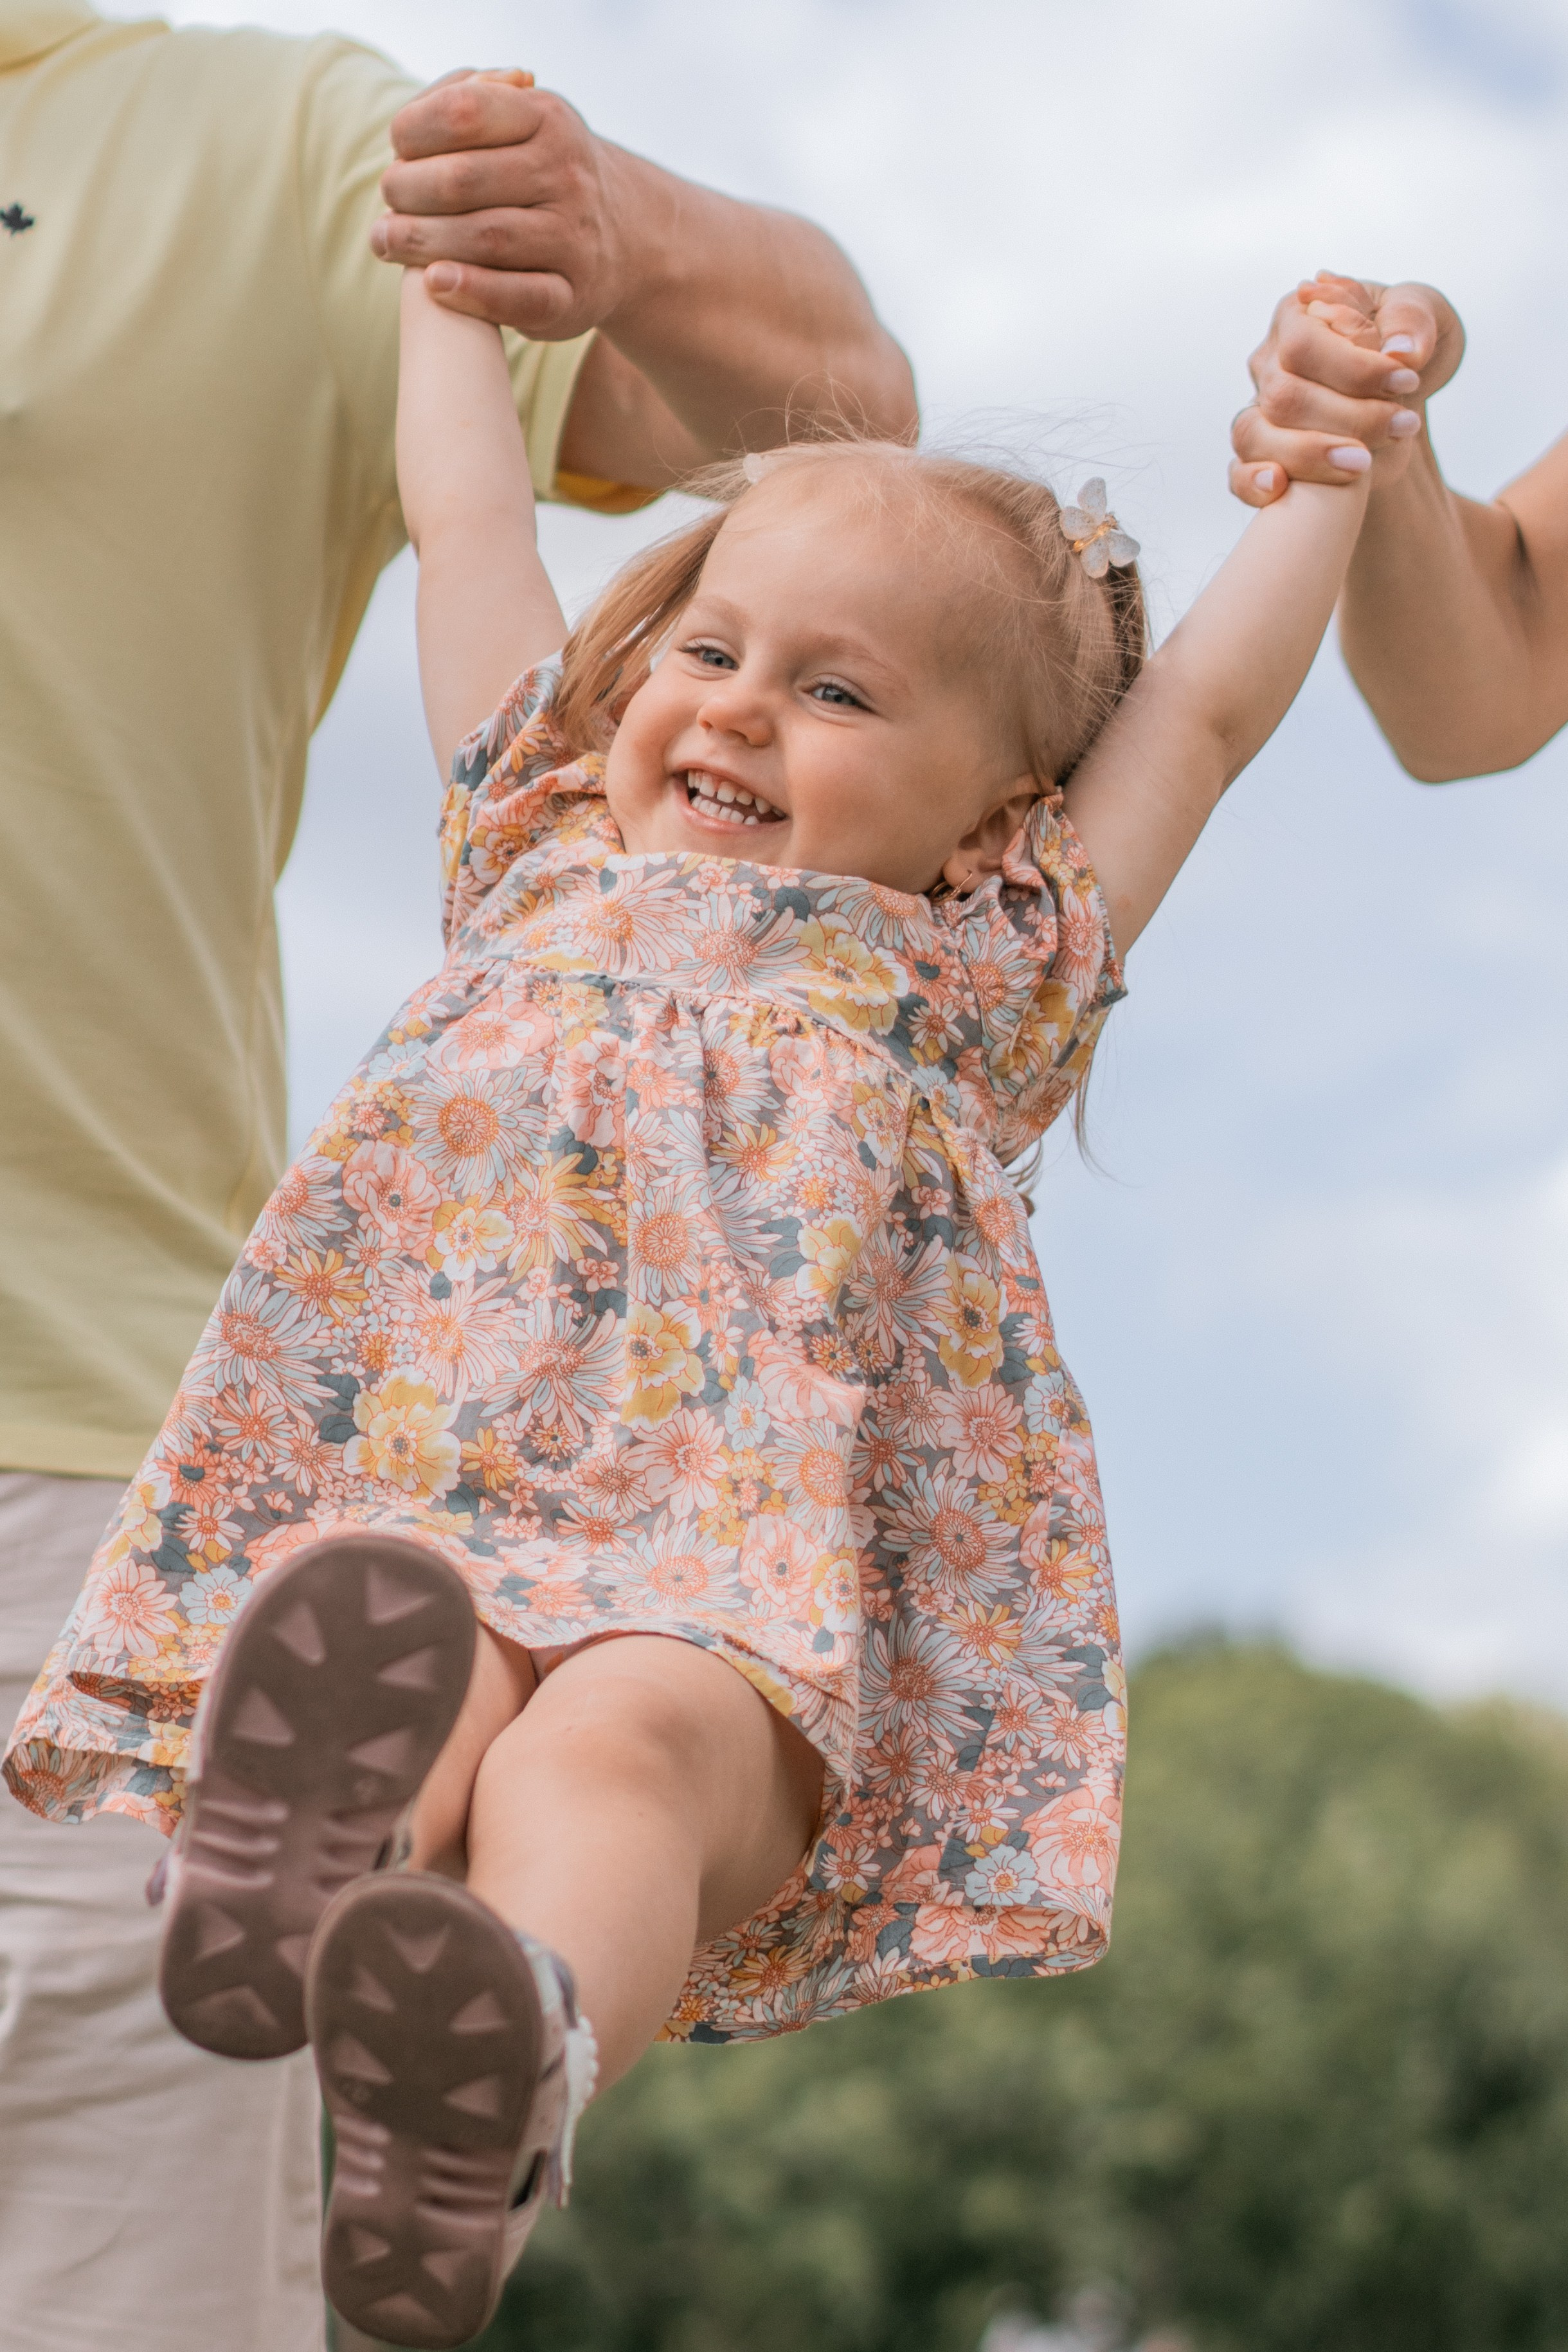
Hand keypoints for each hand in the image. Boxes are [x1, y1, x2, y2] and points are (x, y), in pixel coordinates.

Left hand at [373, 70, 632, 340]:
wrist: (627, 238)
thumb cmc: (545, 172)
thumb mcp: (524, 119)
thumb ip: (469, 100)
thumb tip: (421, 117)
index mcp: (547, 119)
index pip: (463, 112)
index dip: (413, 131)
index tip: (398, 150)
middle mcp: (566, 175)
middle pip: (464, 180)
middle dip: (408, 191)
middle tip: (388, 201)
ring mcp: (573, 239)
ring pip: (486, 238)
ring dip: (423, 242)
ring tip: (386, 241)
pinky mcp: (571, 297)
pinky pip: (519, 297)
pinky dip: (472, 291)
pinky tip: (434, 283)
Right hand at [1229, 271, 1465, 506]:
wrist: (1403, 401)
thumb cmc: (1411, 349)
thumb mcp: (1429, 317)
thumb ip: (1414, 317)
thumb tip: (1400, 351)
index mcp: (1299, 315)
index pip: (1304, 343)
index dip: (1354, 368)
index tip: (1407, 381)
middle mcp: (1269, 362)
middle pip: (1283, 396)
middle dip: (1348, 417)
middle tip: (1404, 425)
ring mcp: (1258, 410)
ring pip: (1256, 435)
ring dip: (1312, 455)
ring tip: (1366, 463)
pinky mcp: (1260, 455)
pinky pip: (1237, 475)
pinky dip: (1253, 484)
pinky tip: (1280, 488)